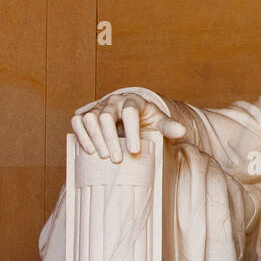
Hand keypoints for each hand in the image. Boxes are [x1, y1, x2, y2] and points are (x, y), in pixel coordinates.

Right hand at [71, 92, 185, 163]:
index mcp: (133, 101)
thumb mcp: (159, 122)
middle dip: (110, 138)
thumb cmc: (146, 120)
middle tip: (117, 159)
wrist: (130, 115)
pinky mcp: (85, 114)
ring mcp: (98, 107)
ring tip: (104, 157)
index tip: (134, 150)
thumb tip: (182, 131)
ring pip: (90, 118)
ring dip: (95, 138)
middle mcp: (113, 101)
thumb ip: (169, 126)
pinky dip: (81, 134)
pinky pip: (77, 121)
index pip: (130, 112)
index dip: (131, 131)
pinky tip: (89, 151)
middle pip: (106, 116)